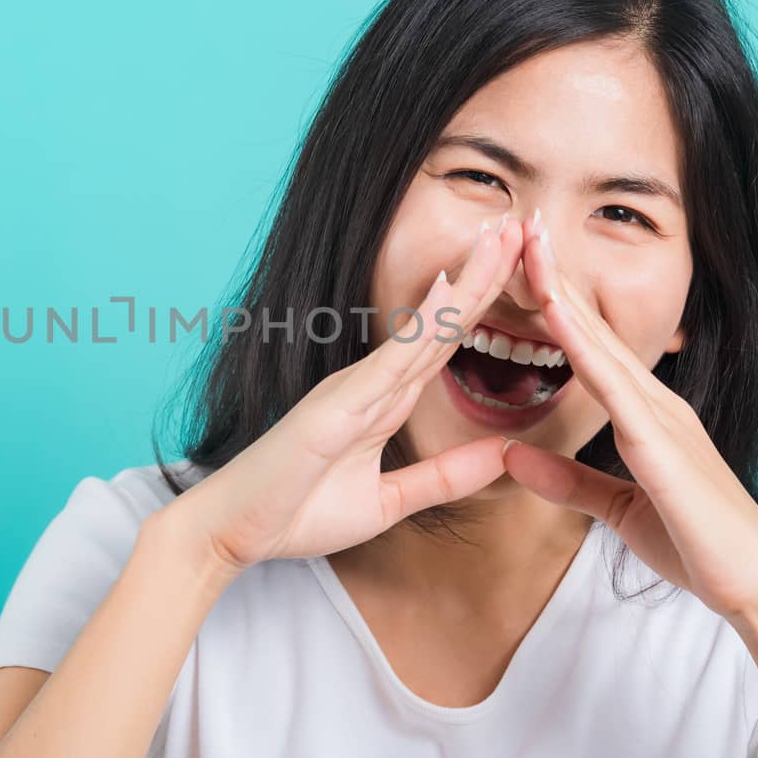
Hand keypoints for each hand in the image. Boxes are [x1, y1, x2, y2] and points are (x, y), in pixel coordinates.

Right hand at [178, 215, 525, 571]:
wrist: (234, 531)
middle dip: (484, 275)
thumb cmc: (296, 512)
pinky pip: (392, 360)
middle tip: (523, 227)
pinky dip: (425, 325)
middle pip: (443, 322)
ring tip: (501, 237)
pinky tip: (450, 289)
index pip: (445, 344)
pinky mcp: (340, 404)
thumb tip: (502, 457)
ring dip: (467, 282)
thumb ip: (443, 479)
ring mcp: (356, 388)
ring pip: (427, 329)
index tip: (522, 269)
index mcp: (385, 402)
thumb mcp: (388, 502)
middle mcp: (373, 384)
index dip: (483, 304)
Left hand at [501, 209, 757, 620]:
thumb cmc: (698, 547)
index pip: (590, 348)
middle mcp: (655, 403)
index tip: (523, 262)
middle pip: (593, 327)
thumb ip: (568, 481)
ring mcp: (662, 418)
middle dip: (556, 275)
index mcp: (646, 415)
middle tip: (521, 221)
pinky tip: (554, 313)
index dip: (556, 303)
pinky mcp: (662, 446)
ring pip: (600, 341)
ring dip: (562, 291)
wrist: (757, 589)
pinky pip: (612, 386)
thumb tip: (514, 457)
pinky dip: (581, 346)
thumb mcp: (617, 509)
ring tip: (530, 243)